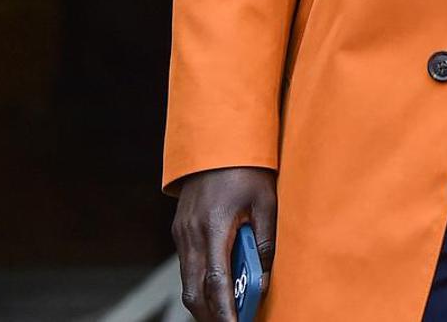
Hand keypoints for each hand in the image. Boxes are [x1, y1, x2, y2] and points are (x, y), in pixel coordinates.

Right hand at [173, 167, 277, 321]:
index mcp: (214, 228)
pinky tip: (219, 287)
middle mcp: (192, 235)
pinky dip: (201, 283)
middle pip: (195, 291)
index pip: (216, 282)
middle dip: (212, 315)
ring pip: (188, 282)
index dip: (225, 312)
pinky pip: (188, 267)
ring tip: (229, 312)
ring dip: (206, 301)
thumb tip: (263, 279)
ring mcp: (182, 233)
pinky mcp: (181, 231)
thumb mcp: (266, 202)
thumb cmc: (246, 169)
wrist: (216, 142)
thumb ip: (265, 241)